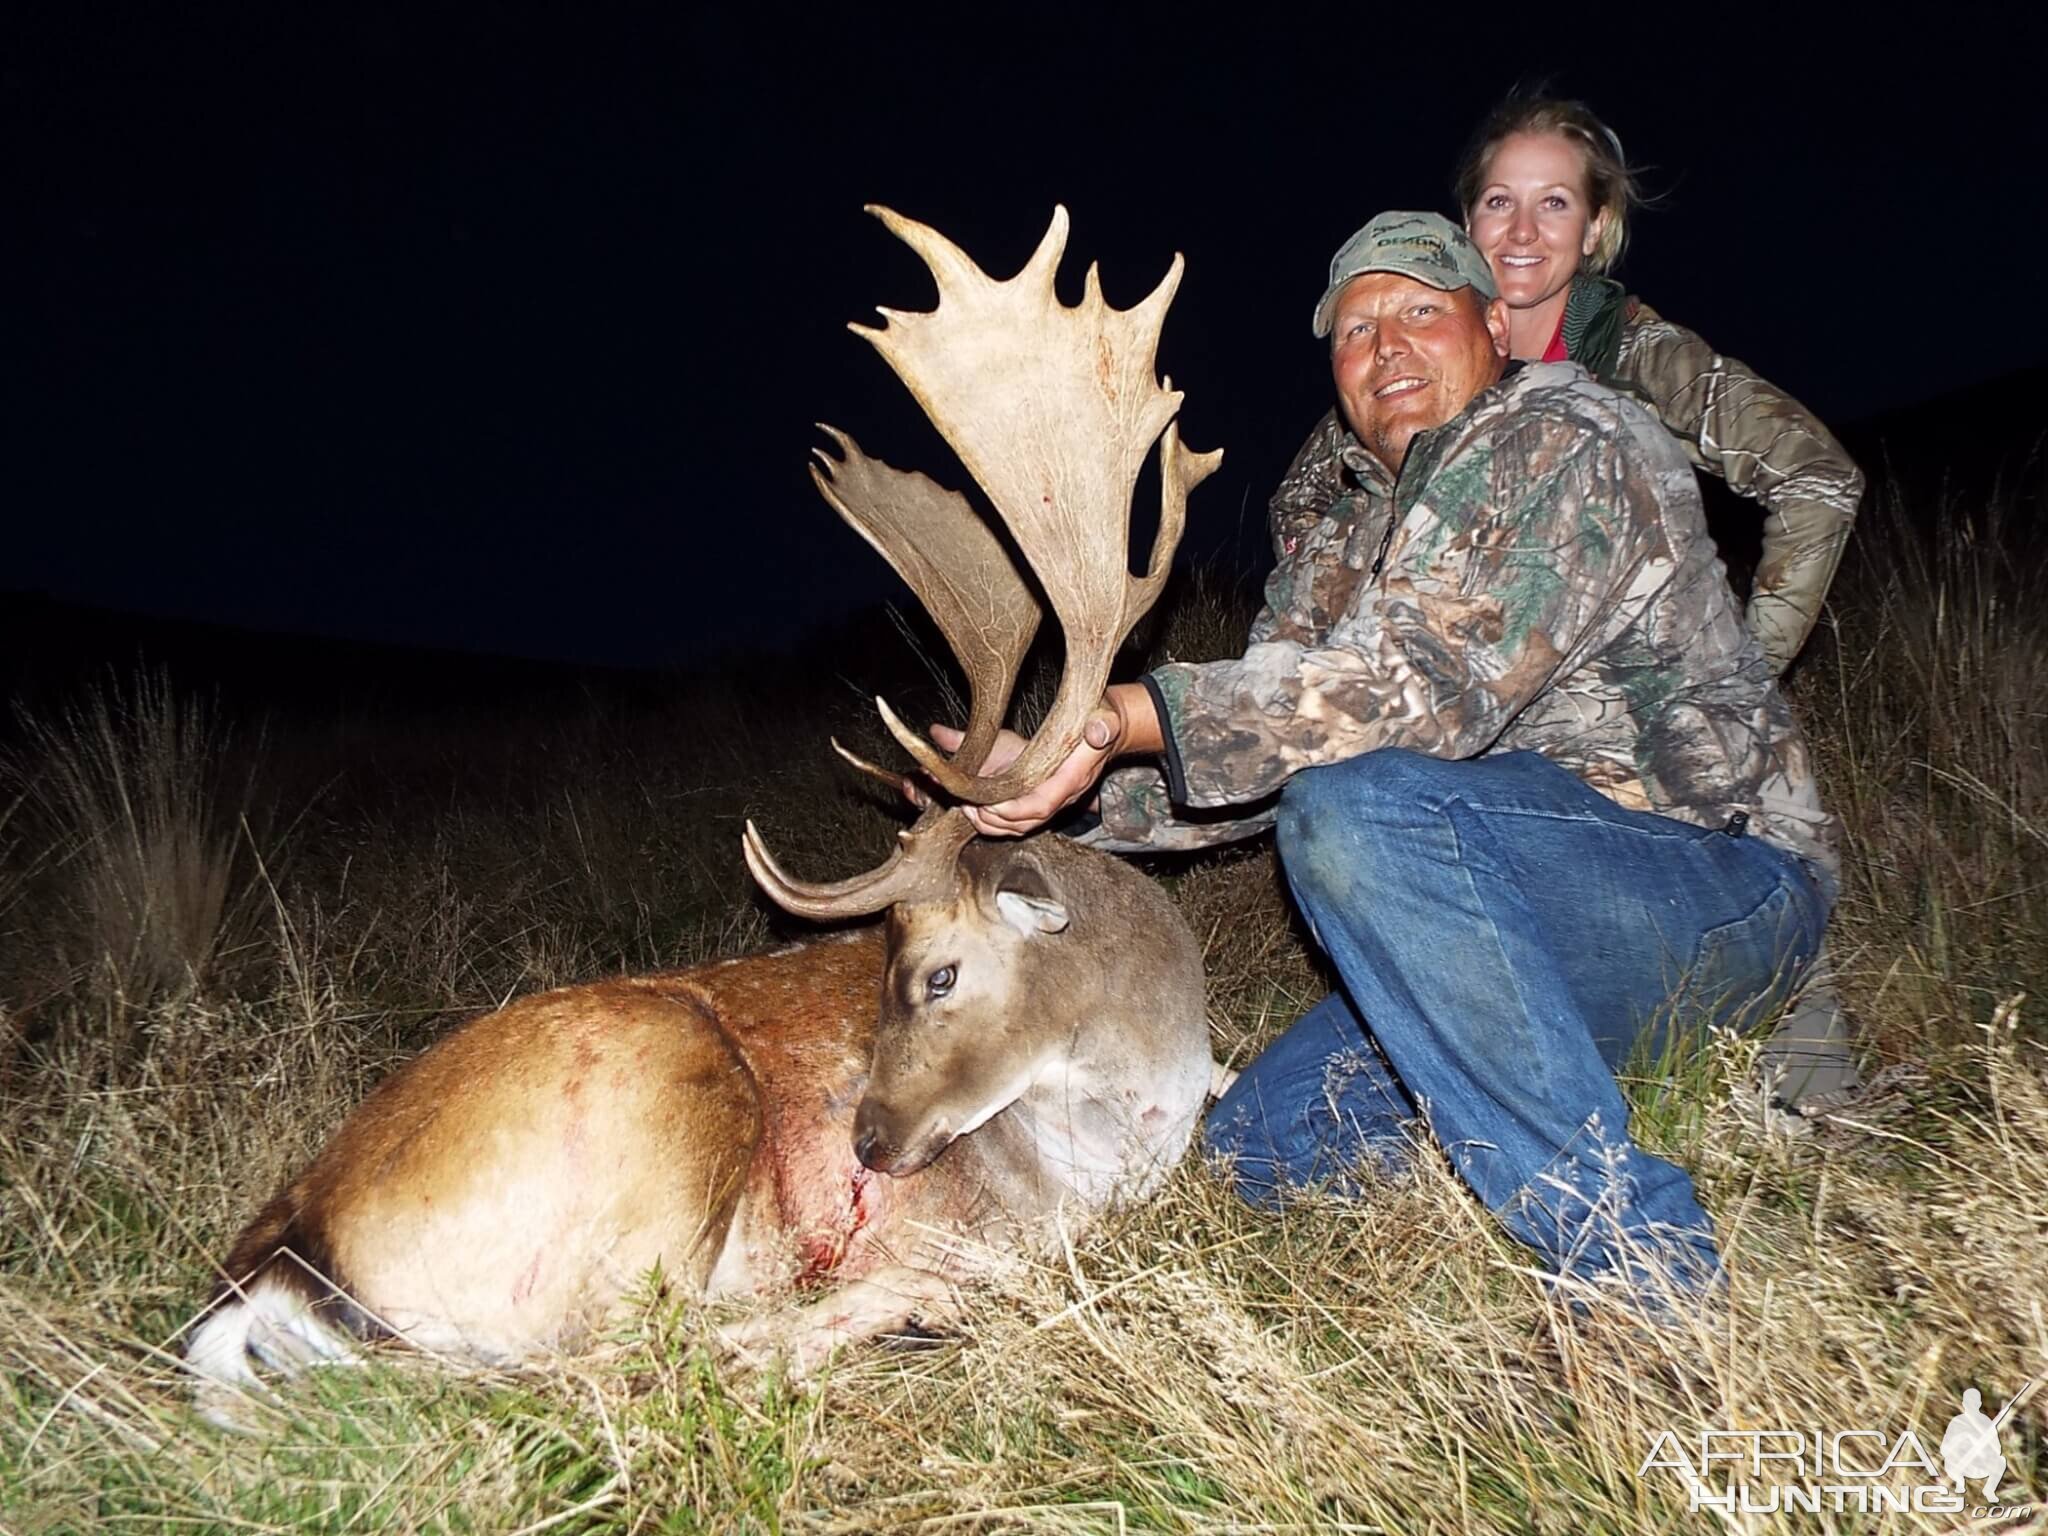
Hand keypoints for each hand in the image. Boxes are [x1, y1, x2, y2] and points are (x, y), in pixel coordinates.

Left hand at [959, 699, 1126, 838]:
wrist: (1106, 726)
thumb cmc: (1100, 718)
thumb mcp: (1104, 716)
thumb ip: (1103, 725)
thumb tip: (1099, 731)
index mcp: (1074, 777)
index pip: (1043, 804)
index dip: (1016, 808)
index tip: (991, 803)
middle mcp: (1064, 795)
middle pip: (1028, 821)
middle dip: (996, 818)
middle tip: (969, 805)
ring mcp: (1054, 800)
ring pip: (1022, 826)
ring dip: (992, 823)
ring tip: (966, 807)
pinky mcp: (1043, 798)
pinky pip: (1019, 820)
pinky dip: (996, 820)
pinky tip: (976, 808)